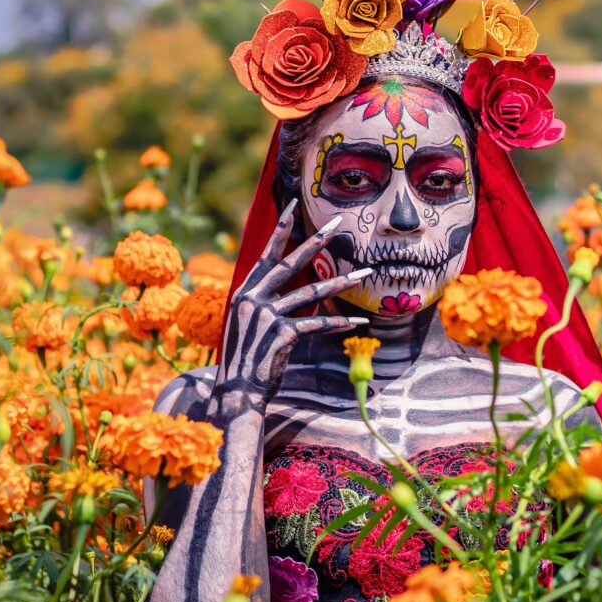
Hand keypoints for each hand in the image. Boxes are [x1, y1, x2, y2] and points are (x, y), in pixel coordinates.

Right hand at [211, 198, 371, 414]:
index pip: (266, 254)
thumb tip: (282, 285)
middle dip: (317, 241)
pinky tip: (358, 321)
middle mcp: (253, 298)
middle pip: (292, 263)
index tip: (292, 207)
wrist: (235, 393)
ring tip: (366, 273)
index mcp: (243, 291)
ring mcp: (267, 316)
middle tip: (338, 225)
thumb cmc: (244, 358)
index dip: (280, 230)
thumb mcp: (246, 323)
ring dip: (343, 282)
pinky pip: (318, 323)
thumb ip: (262, 301)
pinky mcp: (282, 335)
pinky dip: (339, 323)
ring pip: (312, 292)